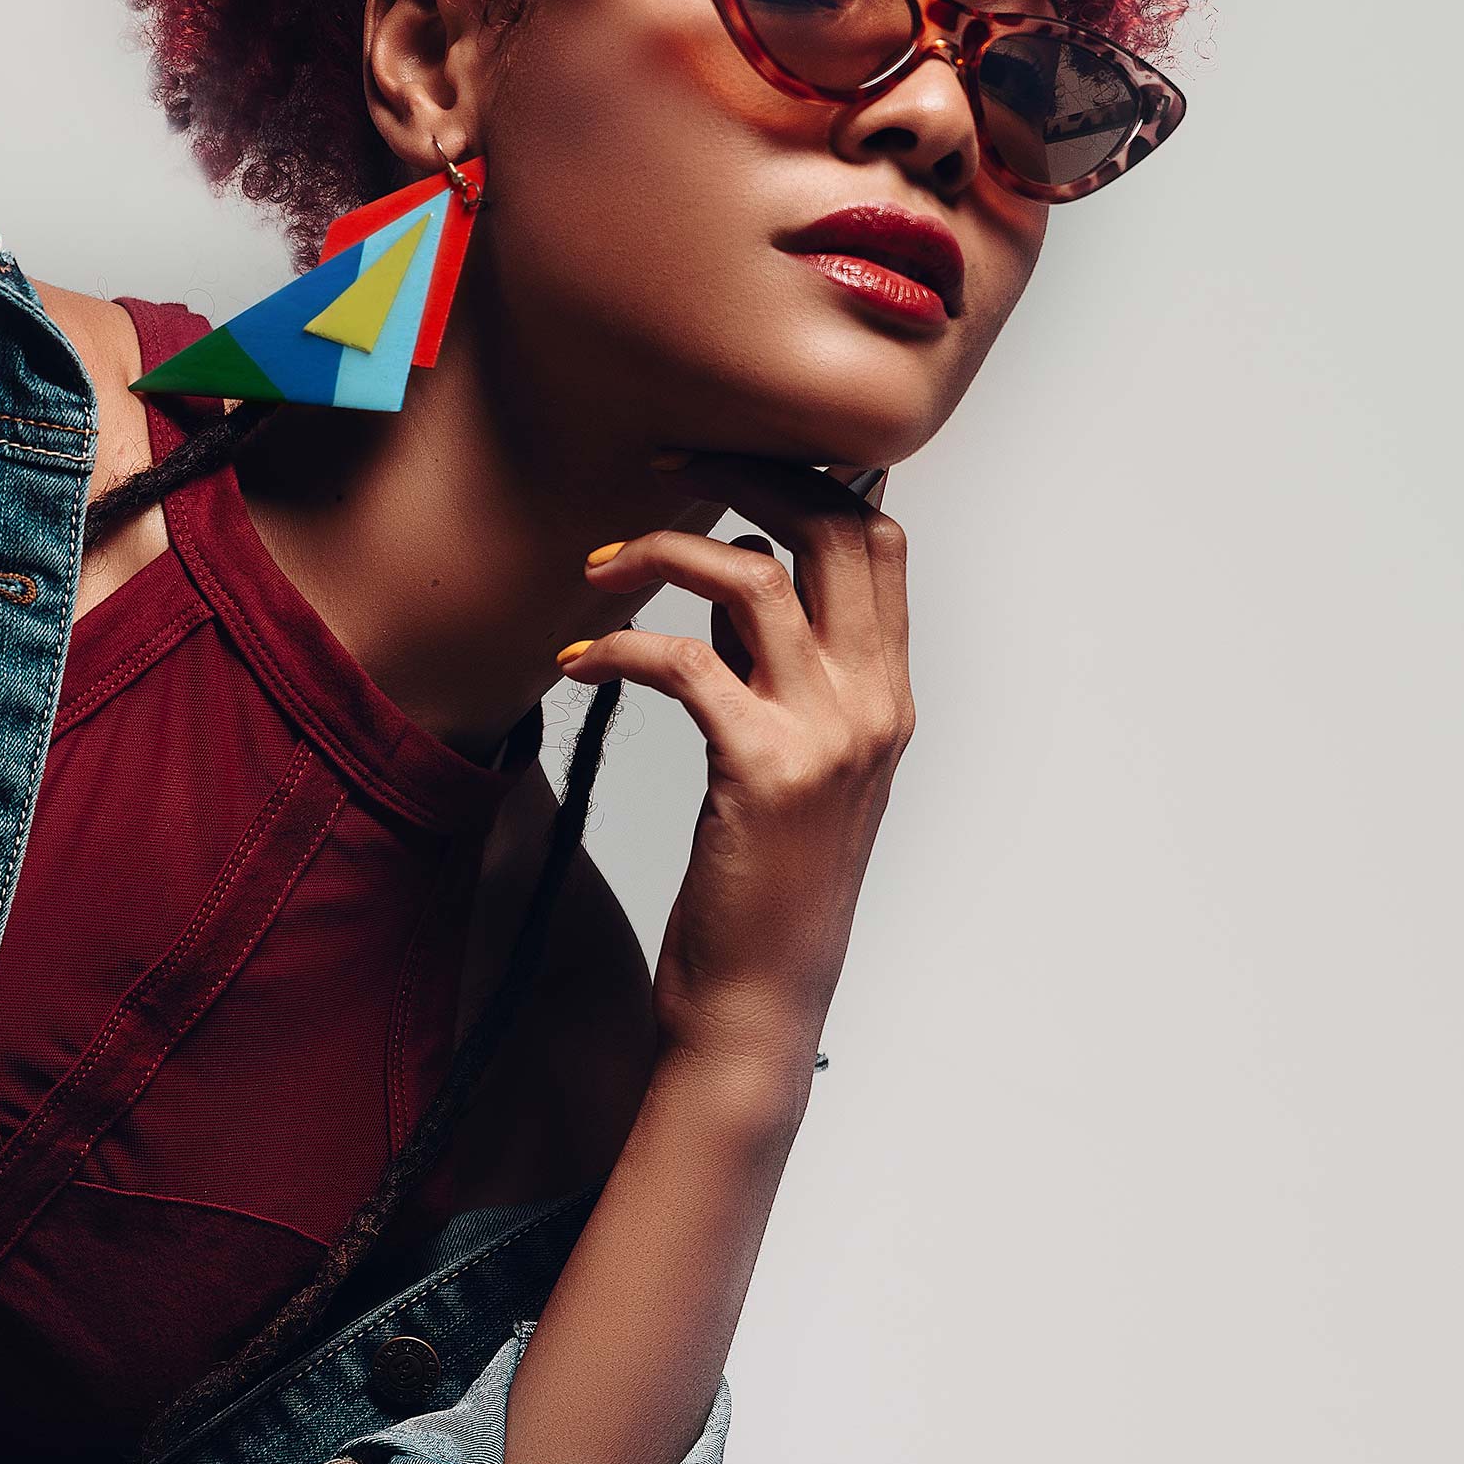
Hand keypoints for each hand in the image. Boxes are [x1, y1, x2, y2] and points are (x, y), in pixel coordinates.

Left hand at [563, 452, 914, 1078]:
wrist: (759, 1001)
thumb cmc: (763, 884)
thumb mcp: (785, 759)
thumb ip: (771, 665)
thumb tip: (729, 571)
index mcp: (888, 695)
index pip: (878, 539)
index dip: (808, 475)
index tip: (728, 462)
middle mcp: (873, 705)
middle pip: (836, 526)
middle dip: (746, 471)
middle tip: (664, 464)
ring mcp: (825, 737)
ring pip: (754, 577)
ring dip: (663, 548)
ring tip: (596, 567)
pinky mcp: (760, 771)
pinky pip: (684, 661)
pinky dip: (619, 644)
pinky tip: (575, 661)